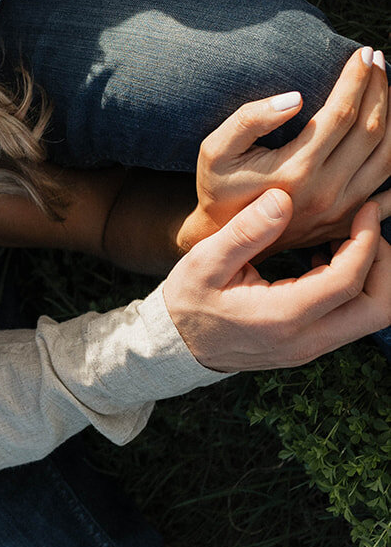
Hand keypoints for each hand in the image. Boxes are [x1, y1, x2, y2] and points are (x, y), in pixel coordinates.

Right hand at [163, 191, 390, 371]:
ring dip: (372, 274)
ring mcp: (312, 348)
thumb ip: (246, 231)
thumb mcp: (205, 260)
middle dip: (384, 262)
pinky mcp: (312, 345)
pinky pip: (353, 318)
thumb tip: (283, 199)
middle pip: (379, 308)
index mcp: (282, 316)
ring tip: (343, 238)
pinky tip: (323, 257)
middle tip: (364, 226)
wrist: (177, 346)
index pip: (348, 281)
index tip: (365, 207)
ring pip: (372, 316)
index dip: (366, 240)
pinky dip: (355, 285)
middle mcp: (306, 340)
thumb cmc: (188, 300)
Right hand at [180, 47, 390, 253]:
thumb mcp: (216, 149)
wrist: (228, 240)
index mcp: (296, 169)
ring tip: (387, 86)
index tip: (363, 52)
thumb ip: (250, 119)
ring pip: (389, 157)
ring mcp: (343, 211)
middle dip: (380, 88)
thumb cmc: (219, 187)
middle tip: (378, 59)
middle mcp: (326, 192)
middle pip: (371, 130)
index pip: (342, 113)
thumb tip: (294, 98)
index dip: (357, 79)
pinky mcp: (349, 221)